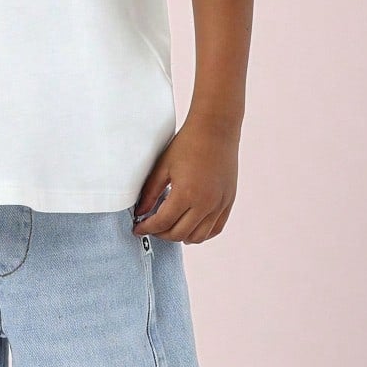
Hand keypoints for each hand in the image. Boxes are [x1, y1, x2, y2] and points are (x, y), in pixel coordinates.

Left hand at [131, 118, 240, 244]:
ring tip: (170, 226)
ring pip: (198, 237)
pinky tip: (190, 226)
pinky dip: (201, 233)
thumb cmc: (187, 144)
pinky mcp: (228, 202)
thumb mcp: (163, 167)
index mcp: (186, 194)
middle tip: (152, 227)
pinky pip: (215, 229)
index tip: (138, 228)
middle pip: (179, 234)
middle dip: (161, 234)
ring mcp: (219, 204)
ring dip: (181, 236)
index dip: (147, 228)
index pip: (162, 223)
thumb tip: (140, 214)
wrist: (216, 129)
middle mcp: (205, 204)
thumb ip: (150, 193)